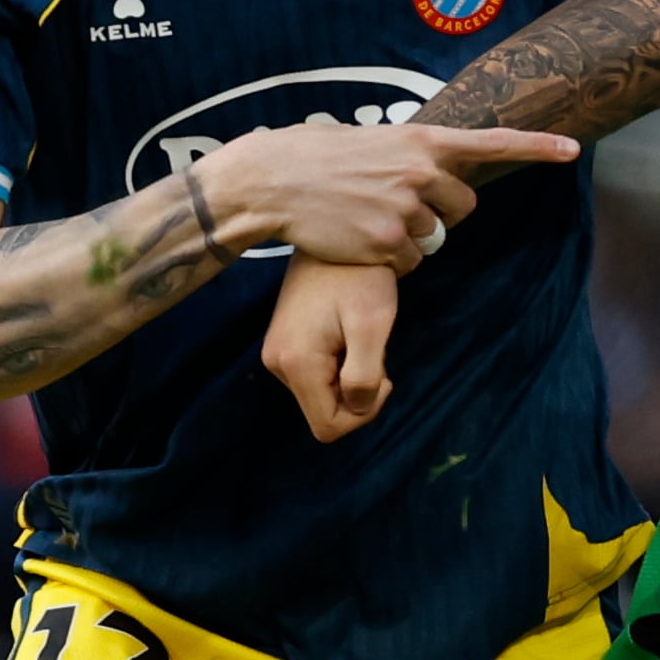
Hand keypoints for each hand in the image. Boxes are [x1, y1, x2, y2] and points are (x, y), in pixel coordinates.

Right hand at [201, 121, 569, 266]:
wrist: (275, 180)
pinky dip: (390, 261)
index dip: (537, 147)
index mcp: (421, 140)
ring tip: (367, 219)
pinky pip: (410, 264)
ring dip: (410, 238)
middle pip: (463, 208)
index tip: (573, 150)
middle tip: (398, 208)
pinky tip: (358, 240)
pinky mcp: (389, 245)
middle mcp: (422, 172)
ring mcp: (407, 210)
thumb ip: (413, 158)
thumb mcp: (374, 141)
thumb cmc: (319, 157)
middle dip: (441, 215)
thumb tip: (439, 181)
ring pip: (434, 239)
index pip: (493, 144)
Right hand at [261, 258, 398, 440]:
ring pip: (321, 395)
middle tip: (374, 351)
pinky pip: (316, 375)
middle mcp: (276, 364)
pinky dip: (339, 366)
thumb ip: (364, 375)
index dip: (364, 413)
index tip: (382, 374)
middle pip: (324, 413)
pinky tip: (348, 334)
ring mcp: (277, 353)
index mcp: (296, 363)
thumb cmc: (358, 274)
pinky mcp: (284, 342)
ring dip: (349, 378)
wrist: (335, 232)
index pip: (328, 427)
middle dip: (357, 395)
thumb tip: (358, 406)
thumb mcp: (372, 325)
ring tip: (359, 337)